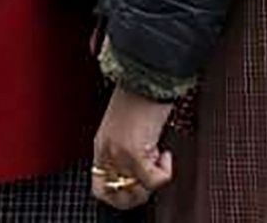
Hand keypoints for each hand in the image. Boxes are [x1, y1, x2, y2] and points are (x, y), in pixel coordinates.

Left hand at [93, 85, 176, 212]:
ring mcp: (118, 152)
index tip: (139, 182)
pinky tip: (165, 153)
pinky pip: (152, 180)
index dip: (122, 192)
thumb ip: (129, 146)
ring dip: (151, 183)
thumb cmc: (141, 91)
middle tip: (152, 172)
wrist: (147, 72)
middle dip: (139, 192)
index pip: (101, 187)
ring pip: (135, 192)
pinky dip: (164, 172)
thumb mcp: (127, 124)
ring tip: (160, 159)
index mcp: (101, 144)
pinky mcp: (134, 150)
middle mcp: (106, 151)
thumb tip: (146, 163)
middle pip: (117, 195)